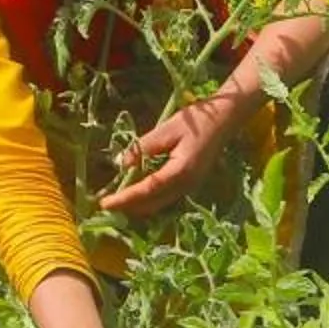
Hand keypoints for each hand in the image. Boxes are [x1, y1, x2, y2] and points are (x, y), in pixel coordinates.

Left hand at [97, 94, 245, 218]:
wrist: (224, 119)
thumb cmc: (196, 121)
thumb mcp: (166, 130)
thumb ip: (143, 148)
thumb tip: (121, 164)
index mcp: (181, 171)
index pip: (147, 190)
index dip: (125, 198)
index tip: (104, 203)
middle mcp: (186, 185)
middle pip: (152, 204)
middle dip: (127, 207)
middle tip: (104, 204)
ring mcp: (190, 187)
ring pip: (158, 204)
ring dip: (136, 205)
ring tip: (115, 201)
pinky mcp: (189, 184)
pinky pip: (165, 198)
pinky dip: (148, 199)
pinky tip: (134, 194)